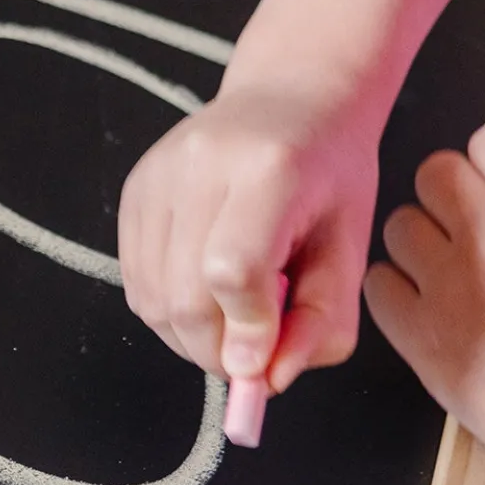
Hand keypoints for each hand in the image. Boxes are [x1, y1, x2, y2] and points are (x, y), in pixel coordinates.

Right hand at [118, 82, 383, 387]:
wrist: (291, 103)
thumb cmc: (330, 182)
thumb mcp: (350, 254)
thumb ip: (320, 324)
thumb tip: (265, 381)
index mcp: (270, 169)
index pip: (233, 269)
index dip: (246, 331)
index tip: (264, 364)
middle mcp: (200, 164)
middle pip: (184, 296)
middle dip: (217, 350)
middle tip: (252, 354)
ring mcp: (157, 175)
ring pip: (151, 300)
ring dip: (190, 337)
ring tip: (233, 316)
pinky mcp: (133, 189)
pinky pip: (136, 283)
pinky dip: (169, 310)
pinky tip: (206, 292)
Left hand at [362, 122, 484, 484]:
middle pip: (435, 171)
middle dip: (455, 195)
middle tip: (481, 236)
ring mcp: (448, 288)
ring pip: (399, 224)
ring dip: (423, 241)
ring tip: (459, 276)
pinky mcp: (418, 338)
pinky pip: (377, 283)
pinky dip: (398, 291)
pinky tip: (433, 309)